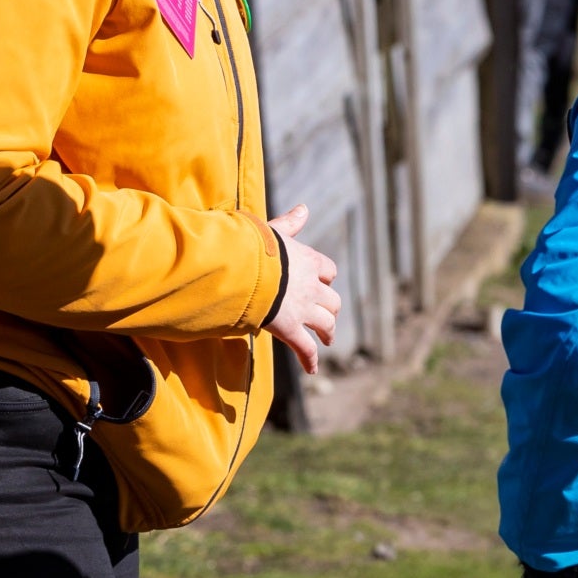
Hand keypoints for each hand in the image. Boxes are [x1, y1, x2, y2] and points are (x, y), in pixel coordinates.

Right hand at [266, 205, 340, 374]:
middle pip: (333, 300)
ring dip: (328, 333)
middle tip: (329, 317)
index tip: (324, 282)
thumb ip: (289, 223)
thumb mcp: (273, 230)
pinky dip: (310, 359)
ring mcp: (303, 309)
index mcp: (308, 261)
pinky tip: (312, 369)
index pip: (328, 270)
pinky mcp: (289, 329)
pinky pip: (306, 348)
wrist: (244, 269)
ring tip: (327, 341)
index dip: (326, 278)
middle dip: (332, 309)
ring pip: (326, 324)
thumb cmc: (253, 246)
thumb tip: (304, 208)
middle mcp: (311, 286)